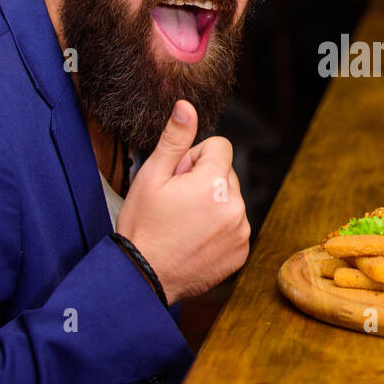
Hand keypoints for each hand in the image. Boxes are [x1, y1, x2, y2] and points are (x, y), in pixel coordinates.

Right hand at [115, 100, 249, 303]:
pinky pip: (235, 226)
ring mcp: (241, 232)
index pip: (220, 146)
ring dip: (213, 204)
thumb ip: (175, 139)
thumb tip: (187, 106)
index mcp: (214, 183)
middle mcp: (236, 206)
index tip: (176, 177)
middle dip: (204, 180)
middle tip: (176, 203)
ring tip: (183, 223)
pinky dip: (219, 228)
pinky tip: (194, 239)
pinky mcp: (241, 252)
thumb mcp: (151, 177)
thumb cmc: (142, 226)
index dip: (194, 158)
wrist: (141, 277)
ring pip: (231, 200)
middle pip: (225, 173)